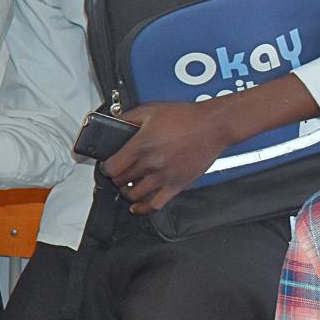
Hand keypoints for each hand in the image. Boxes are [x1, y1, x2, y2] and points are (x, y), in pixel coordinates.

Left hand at [101, 101, 234, 213]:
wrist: (213, 125)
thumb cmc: (186, 117)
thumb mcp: (149, 110)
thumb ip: (127, 118)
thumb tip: (112, 124)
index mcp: (141, 145)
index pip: (111, 168)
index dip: (106, 167)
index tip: (108, 165)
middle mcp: (151, 163)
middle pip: (121, 181)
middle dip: (116, 178)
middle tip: (118, 173)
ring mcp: (164, 176)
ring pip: (135, 195)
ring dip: (126, 192)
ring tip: (127, 185)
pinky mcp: (178, 185)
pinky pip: (156, 204)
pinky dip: (143, 209)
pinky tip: (137, 206)